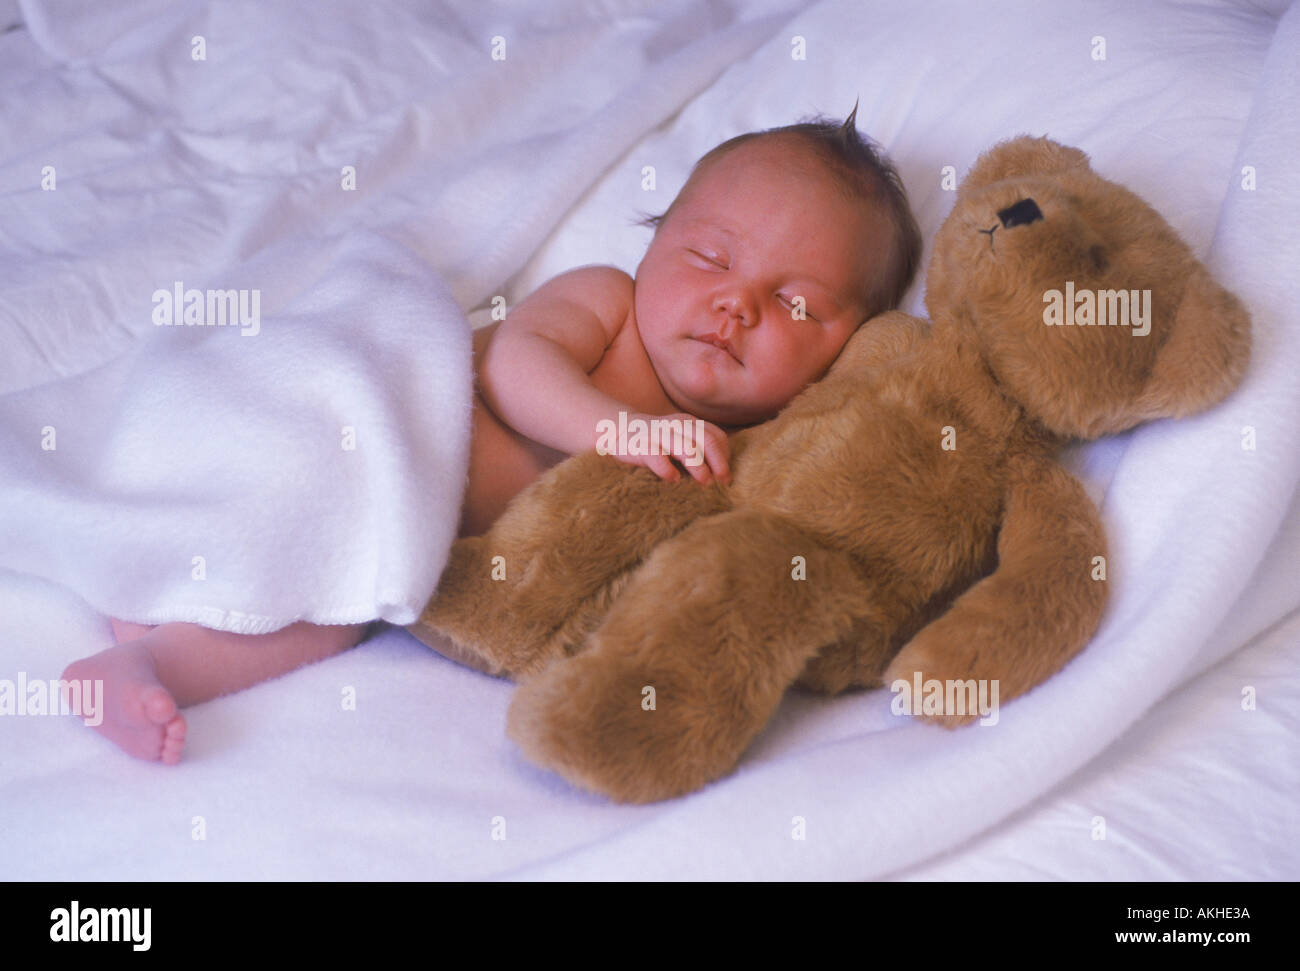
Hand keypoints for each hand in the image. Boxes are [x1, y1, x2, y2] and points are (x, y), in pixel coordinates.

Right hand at [604, 412, 731, 486]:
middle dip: (719, 463)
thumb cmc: (656, 441)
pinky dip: (668, 470)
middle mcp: (677, 425)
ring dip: (699, 467)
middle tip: (723, 482)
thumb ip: (698, 449)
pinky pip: (657, 457)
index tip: (725, 476)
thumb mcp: (680, 439)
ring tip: (704, 482)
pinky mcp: (641, 445)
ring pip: (686, 448)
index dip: (725, 456)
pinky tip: (673, 478)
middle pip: (706, 440)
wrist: (618, 429)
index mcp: (689, 423)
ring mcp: (658, 434)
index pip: (715, 435)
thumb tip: (722, 473)